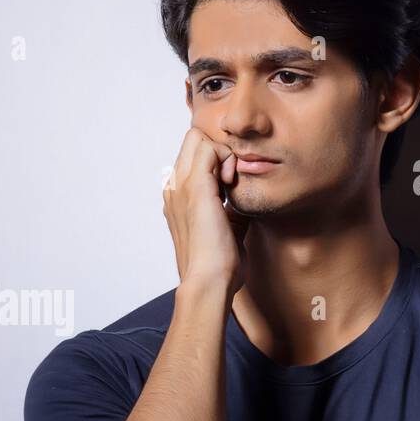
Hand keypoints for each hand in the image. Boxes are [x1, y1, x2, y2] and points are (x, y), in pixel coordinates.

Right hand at [163, 127, 249, 299]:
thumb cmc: (218, 265)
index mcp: (177, 199)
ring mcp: (180, 186)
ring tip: (231, 182)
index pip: (192, 155)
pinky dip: (225, 158)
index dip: (215, 160)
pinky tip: (232, 182)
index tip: (230, 185)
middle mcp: (173, 188)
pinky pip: (208, 147)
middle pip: (192, 140)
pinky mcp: (195, 188)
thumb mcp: (227, 228)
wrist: (209, 282)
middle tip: (231, 179)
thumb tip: (245, 200)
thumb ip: (231, 210)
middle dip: (217, 150)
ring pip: (197, 138)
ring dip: (221, 153)